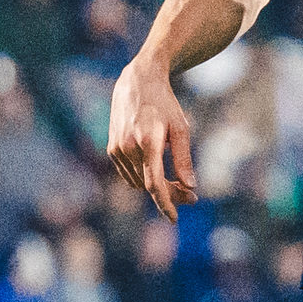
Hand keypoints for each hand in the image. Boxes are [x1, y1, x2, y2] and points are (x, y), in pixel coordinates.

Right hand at [105, 67, 197, 213]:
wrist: (137, 82)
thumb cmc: (164, 104)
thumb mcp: (181, 128)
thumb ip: (184, 159)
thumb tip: (190, 186)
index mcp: (148, 142)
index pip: (154, 184)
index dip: (165, 203)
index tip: (174, 219)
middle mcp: (129, 147)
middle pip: (149, 185)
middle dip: (170, 194)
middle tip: (190, 196)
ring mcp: (117, 149)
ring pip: (138, 182)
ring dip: (156, 185)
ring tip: (176, 179)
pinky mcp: (111, 149)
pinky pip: (129, 174)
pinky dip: (143, 176)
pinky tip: (156, 165)